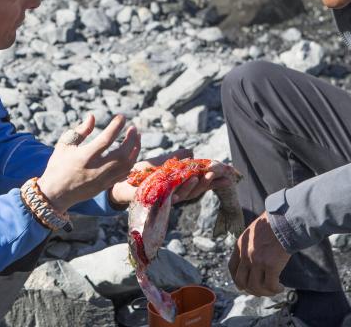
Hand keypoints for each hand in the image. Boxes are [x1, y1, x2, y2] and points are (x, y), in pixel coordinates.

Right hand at [37, 114, 140, 212]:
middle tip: (134, 128)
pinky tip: (132, 153)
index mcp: (85, 156)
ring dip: (135, 150)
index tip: (121, 116)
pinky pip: (124, 175)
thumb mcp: (65, 145)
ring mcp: (103, 179)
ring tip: (137, 138)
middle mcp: (96, 169)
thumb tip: (92, 116)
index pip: (107, 138)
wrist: (55, 194)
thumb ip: (80, 130)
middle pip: (122, 153)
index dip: (116, 126)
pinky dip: (131, 163)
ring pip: (127, 165)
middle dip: (131, 139)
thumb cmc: (58, 165)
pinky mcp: (105, 186)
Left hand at [108, 149, 234, 205]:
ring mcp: (167, 198)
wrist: (120, 182)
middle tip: (219, 172)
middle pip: (197, 190)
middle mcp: (176, 193)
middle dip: (209, 182)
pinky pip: (173, 195)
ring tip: (207, 175)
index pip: (201, 184)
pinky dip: (183, 188)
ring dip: (198, 185)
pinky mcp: (157, 199)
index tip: (231, 176)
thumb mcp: (161, 163)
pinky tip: (190, 179)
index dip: (216, 181)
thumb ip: (176, 158)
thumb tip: (191, 151)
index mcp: (179, 185)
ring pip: (187, 194)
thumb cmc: (141, 175)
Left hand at [228, 211, 290, 295]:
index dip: (238, 280)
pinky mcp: (271, 265)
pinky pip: (270, 285)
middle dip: (251, 290)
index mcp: (240, 246)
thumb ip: (250, 246)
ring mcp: (257, 261)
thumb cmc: (272, 225)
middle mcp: (246, 255)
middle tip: (261, 290)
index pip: (232, 268)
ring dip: (264, 292)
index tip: (245, 285)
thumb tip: (254, 262)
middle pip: (241, 281)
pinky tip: (280, 287)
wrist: (284, 220)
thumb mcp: (253, 233)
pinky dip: (275, 290)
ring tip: (273, 289)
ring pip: (255, 287)